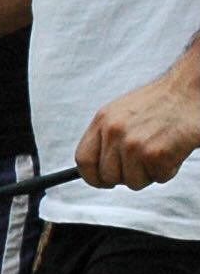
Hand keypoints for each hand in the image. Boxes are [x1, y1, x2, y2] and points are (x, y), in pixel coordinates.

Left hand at [75, 62, 199, 189]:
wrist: (191, 90)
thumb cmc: (162, 103)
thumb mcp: (122, 112)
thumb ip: (107, 136)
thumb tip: (96, 167)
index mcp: (103, 120)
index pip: (83, 160)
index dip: (93, 176)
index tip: (103, 180)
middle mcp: (114, 132)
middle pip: (108, 176)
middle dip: (126, 175)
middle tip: (144, 159)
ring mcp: (133, 144)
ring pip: (132, 182)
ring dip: (149, 173)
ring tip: (160, 148)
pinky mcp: (155, 154)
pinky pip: (158, 178)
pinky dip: (168, 170)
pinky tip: (173, 149)